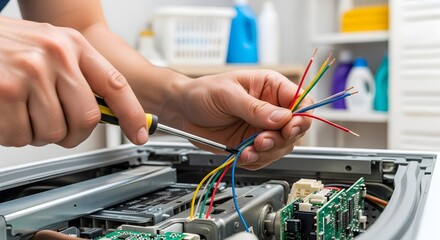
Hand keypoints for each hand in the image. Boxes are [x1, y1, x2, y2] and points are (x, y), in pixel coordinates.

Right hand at [0, 17, 147, 146]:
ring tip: (24, 110)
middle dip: (73, 133)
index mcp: (73, 45)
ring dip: (38, 132)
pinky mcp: (4, 91)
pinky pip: (21, 136)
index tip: (139, 133)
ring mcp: (29, 72)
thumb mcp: (52, 49)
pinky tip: (6, 112)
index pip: (115, 85)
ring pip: (53, 132)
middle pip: (86, 119)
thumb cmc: (10, 46)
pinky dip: (13, 133)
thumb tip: (107, 112)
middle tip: (57, 126)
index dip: (131, 114)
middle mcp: (56, 55)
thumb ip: (80, 76)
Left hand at [174, 69, 312, 169]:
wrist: (182, 111)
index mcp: (270, 87)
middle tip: (262, 140)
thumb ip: (255, 107)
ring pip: (282, 146)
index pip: (300, 101)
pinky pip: (264, 158)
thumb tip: (281, 117)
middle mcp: (270, 109)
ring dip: (268, 152)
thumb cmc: (203, 93)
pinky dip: (256, 160)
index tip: (289, 127)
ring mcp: (262, 128)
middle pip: (295, 128)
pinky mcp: (252, 144)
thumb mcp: (228, 94)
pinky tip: (243, 155)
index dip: (301, 116)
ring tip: (249, 149)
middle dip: (281, 138)